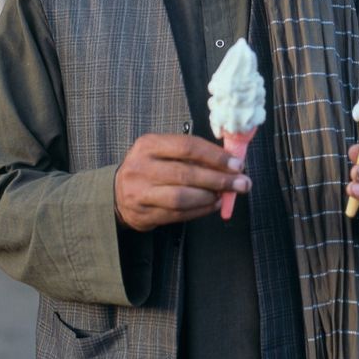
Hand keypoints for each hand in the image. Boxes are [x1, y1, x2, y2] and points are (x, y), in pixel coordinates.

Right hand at [114, 133, 251, 231]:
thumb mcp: (162, 150)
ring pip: (182, 197)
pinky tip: (213, 205)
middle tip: (242, 183)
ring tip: (225, 195)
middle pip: (187, 174)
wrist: (116, 193)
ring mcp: (140, 192)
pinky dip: (200, 210)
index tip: (236, 163)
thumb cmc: (149, 167)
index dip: (215, 156)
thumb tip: (228, 161)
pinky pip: (178, 214)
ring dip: (210, 197)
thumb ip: (190, 153)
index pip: (187, 147)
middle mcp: (142, 167)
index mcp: (149, 144)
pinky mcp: (144, 214)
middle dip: (219, 179)